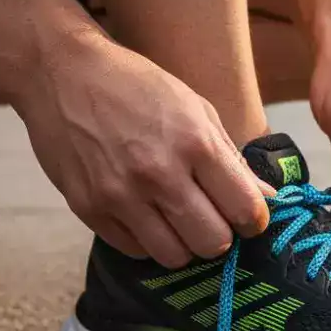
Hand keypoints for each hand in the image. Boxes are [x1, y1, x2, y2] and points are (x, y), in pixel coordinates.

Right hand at [14, 31, 269, 266]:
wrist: (62, 73)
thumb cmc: (137, 87)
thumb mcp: (196, 109)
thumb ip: (232, 160)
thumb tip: (268, 200)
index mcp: (195, 144)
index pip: (245, 210)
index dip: (254, 220)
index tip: (248, 216)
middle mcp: (159, 174)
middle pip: (212, 243)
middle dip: (220, 236)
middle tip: (212, 219)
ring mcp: (120, 196)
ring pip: (175, 257)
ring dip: (184, 244)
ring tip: (178, 219)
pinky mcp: (89, 209)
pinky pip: (135, 251)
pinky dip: (148, 241)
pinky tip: (146, 215)